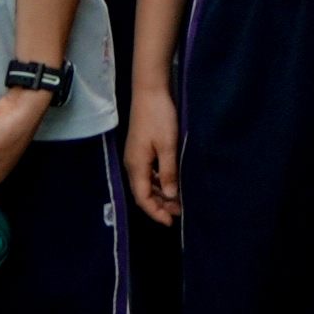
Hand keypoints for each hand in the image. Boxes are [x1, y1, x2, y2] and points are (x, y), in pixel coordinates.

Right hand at [126, 87, 184, 225]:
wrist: (150, 91)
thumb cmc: (159, 117)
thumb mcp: (168, 146)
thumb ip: (168, 172)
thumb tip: (170, 196)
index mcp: (136, 166)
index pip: (143, 198)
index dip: (156, 212)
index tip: (171, 222)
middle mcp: (133, 164)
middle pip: (144, 193)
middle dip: (160, 205)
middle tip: (180, 212)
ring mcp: (136, 156)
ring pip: (147, 183)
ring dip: (161, 194)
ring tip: (179, 200)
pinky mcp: (142, 149)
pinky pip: (149, 173)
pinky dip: (160, 181)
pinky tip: (172, 182)